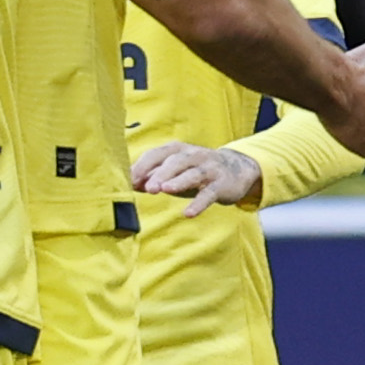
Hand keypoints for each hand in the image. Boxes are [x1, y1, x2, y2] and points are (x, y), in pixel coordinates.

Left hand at [131, 140, 263, 215]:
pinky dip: (199, 204)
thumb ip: (152, 176)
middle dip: (160, 174)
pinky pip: (209, 194)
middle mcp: (193, 155)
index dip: (142, 166)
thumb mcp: (174, 171)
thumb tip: (128, 183)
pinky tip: (188, 213)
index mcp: (177, 150)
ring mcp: (208, 169)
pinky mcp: (221, 185)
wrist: (236, 169)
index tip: (128, 180)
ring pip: (192, 174)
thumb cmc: (195, 171)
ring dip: (178, 181)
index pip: (156, 154)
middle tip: (148, 188)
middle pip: (175, 162)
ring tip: (166, 190)